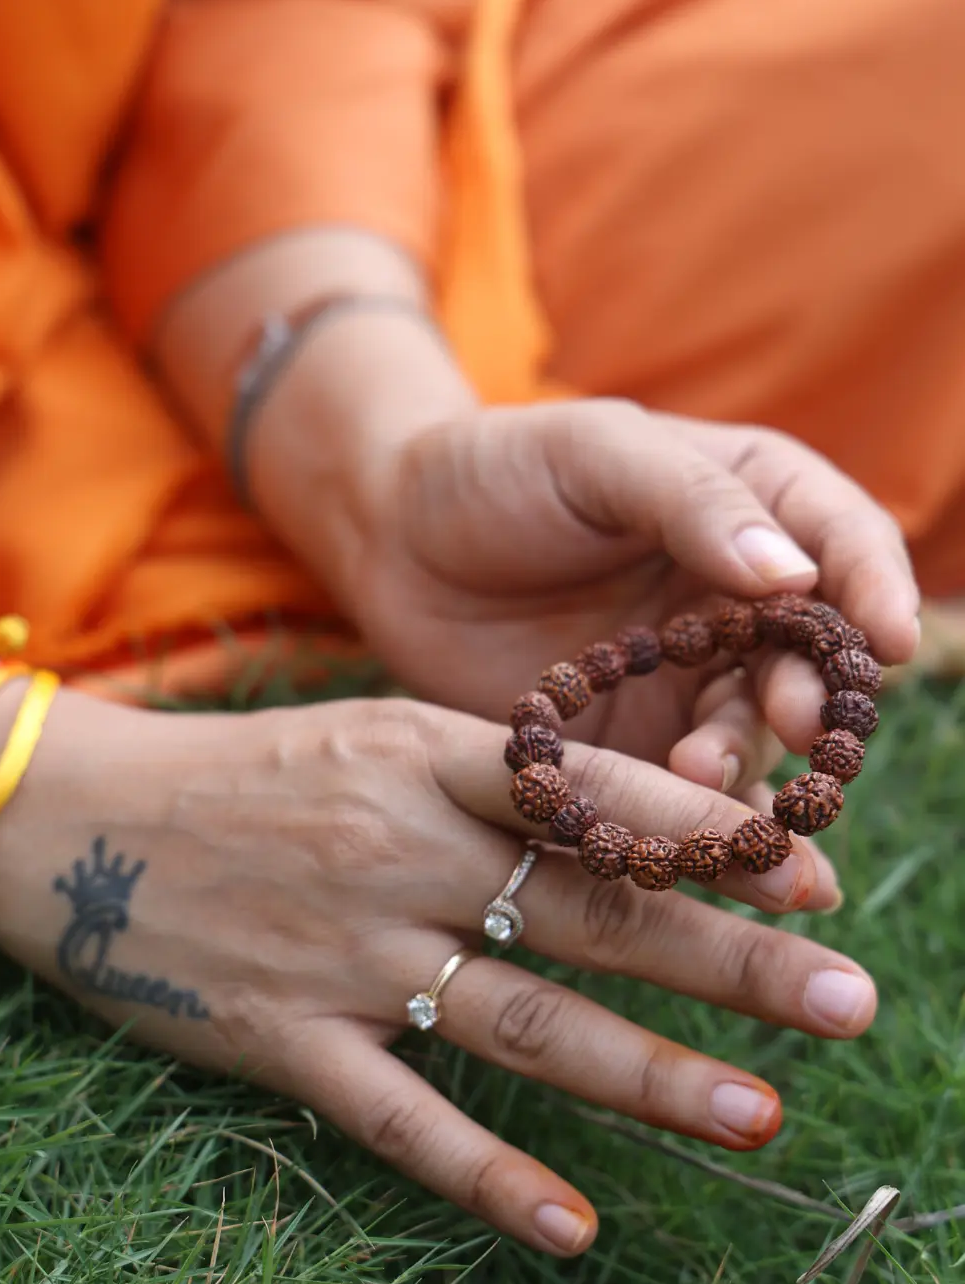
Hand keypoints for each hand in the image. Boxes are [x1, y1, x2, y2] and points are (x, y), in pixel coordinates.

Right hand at [0, 688, 874, 1253]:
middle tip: (848, 997)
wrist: (80, 823)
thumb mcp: (372, 737)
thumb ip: (492, 779)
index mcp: (421, 755)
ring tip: (761, 1115)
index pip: (591, 796)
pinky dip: (488, 1174)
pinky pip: (400, 1120)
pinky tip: (575, 1224)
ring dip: (648, 1073)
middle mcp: (398, 850)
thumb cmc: (251, 775)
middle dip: (727, 957)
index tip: (814, 873)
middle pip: (587, 912)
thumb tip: (631, 819)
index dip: (708, 837)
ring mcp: (344, 951)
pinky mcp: (285, 1038)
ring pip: (521, 1022)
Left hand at [345, 401, 919, 786]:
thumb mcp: (594, 454)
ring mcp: (692, 677)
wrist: (394, 539)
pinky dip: (696, 814)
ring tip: (698, 767)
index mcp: (751, 504)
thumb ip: (693, 502)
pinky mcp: (637, 744)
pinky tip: (690, 829)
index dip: (874, 590)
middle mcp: (739, 598)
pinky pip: (686, 788)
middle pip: (813, 656)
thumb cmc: (495, 469)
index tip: (889, 638)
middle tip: (796, 720)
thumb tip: (795, 576)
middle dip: (816, 692)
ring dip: (746, 756)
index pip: (844, 541)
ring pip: (754, 732)